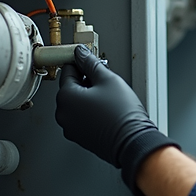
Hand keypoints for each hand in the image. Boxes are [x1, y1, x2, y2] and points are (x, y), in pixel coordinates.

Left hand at [55, 46, 177, 195]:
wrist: (132, 142)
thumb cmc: (121, 114)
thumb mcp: (108, 79)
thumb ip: (90, 63)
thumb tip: (81, 53)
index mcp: (65, 97)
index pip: (68, 70)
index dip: (82, 63)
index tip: (92, 62)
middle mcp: (63, 113)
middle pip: (70, 87)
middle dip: (86, 81)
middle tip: (105, 81)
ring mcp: (70, 127)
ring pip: (76, 103)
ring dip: (88, 97)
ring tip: (109, 98)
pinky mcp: (79, 137)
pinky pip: (81, 117)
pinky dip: (90, 111)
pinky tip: (106, 110)